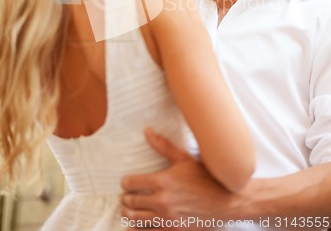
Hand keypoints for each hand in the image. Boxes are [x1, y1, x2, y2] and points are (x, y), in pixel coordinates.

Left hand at [121, 129, 236, 223]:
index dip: (125, 183)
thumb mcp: (184, 158)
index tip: (126, 183)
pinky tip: (136, 226)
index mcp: (163, 181)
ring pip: (135, 219)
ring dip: (129, 214)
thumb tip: (146, 131)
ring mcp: (167, 219)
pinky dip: (137, 230)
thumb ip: (163, 146)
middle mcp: (162, 200)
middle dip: (126, 198)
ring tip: (129, 210)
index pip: (131, 183)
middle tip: (126, 197)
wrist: (226, 201)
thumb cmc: (205, 177)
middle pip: (130, 202)